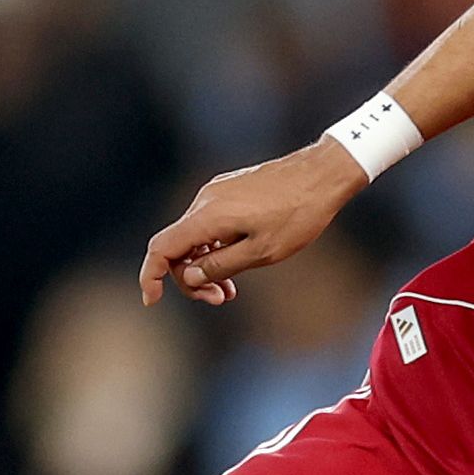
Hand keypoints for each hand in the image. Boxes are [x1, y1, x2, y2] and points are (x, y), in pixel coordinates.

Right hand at [138, 141, 368, 305]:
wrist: (322, 174)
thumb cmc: (298, 215)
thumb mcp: (261, 252)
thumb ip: (220, 265)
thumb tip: (188, 276)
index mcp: (209, 216)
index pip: (162, 248)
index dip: (151, 276)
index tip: (152, 300)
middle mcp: (205, 201)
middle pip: (177, 246)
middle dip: (190, 279)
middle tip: (218, 300)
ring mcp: (216, 193)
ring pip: (194, 236)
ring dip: (205, 267)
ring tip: (229, 291)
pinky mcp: (229, 191)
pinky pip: (209, 224)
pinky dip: (214, 249)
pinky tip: (235, 264)